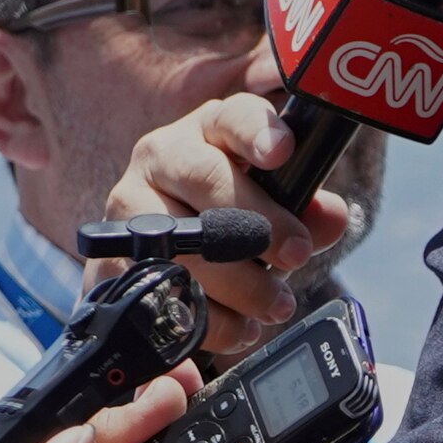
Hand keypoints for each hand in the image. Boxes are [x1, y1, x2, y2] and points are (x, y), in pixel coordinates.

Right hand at [100, 91, 348, 360]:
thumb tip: (333, 216)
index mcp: (212, 130)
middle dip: (258, 225)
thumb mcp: (276, 207)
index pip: (235, 116)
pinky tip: (236, 326)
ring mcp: (129, 203)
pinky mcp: (110, 255)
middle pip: (206, 179)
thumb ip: (307, 212)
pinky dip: (206, 317)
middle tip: (294, 257)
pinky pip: (158, 288)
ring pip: (181, 238)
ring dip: (237, 282)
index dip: (258, 131)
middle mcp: (163, 155)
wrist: (165, 256)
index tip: (282, 151)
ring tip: (272, 304)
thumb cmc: (233, 220)